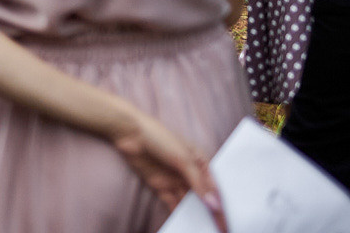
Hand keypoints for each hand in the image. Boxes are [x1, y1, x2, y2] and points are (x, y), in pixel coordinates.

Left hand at [109, 108, 222, 224]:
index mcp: (201, 164)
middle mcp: (190, 174)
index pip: (215, 190)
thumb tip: (215, 207)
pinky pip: (172, 204)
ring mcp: (175, 180)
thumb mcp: (183, 159)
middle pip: (203, 199)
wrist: (128, 132)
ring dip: (195, 218)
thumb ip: (198, 183)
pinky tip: (184, 227)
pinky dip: (178, 215)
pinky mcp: (160, 186)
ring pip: (188, 204)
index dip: (221, 208)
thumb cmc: (159, 138)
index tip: (227, 227)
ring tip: (202, 231)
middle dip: (210, 216)